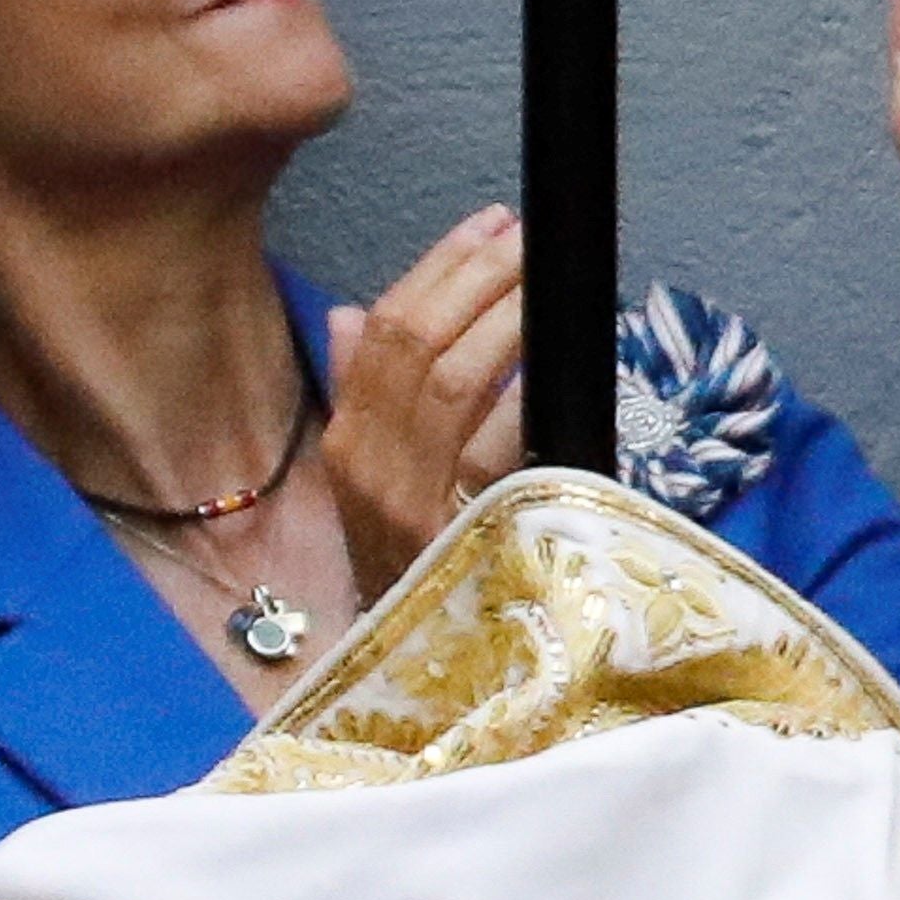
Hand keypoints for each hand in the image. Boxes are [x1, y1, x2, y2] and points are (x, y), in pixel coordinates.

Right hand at [321, 204, 526, 601]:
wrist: (421, 675)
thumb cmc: (419, 563)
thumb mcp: (379, 481)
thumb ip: (367, 395)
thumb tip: (355, 313)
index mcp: (348, 440)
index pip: (384, 330)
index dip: (440, 269)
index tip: (490, 223)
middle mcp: (366, 465)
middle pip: (416, 344)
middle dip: (477, 279)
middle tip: (528, 238)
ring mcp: (406, 502)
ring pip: (453, 382)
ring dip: (506, 322)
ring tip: (545, 282)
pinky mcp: (452, 535)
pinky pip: (489, 448)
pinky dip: (520, 399)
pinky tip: (550, 366)